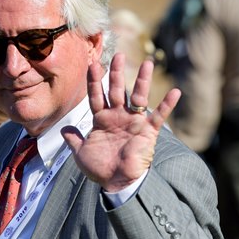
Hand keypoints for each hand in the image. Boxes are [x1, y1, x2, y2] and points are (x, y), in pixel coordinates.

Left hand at [61, 53, 180, 191]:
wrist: (117, 183)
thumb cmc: (100, 168)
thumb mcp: (81, 153)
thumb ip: (73, 139)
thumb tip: (63, 129)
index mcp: (102, 119)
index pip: (96, 96)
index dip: (94, 82)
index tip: (93, 64)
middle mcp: (118, 116)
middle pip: (117, 90)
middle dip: (116, 74)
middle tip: (118, 55)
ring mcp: (134, 122)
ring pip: (138, 97)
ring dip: (142, 81)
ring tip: (147, 63)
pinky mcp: (148, 131)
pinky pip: (159, 117)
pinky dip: (167, 105)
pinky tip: (176, 92)